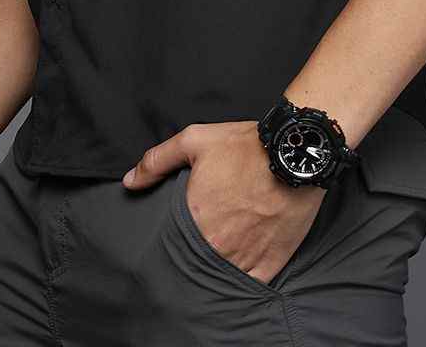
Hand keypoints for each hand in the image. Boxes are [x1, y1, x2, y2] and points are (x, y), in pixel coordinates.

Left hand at [121, 119, 324, 285]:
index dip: (176, 236)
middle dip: (196, 250)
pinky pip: (249, 284)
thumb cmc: (246, 146)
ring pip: (221, 275)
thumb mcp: (195, 140)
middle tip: (205, 234)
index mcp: (195, 217)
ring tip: (221, 248)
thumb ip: (157, 161)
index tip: (183, 227)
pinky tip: (240, 264)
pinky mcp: (270, 263)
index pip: (173, 241)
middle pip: (196, 259)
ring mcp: (244, 257)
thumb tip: (130, 181)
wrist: (295, 153)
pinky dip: (243, 278)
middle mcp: (217, 244)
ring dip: (218, 265)